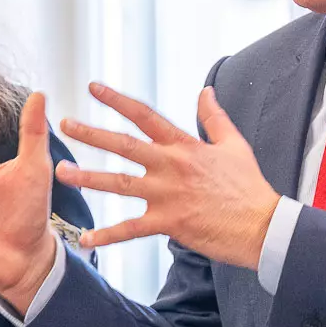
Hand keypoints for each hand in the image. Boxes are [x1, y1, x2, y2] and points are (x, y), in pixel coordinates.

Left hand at [54, 84, 279, 269]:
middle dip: (91, 133)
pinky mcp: (168, 223)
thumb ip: (214, 117)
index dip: (117, 100)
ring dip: (88, 178)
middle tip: (66, 125)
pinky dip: (108, 236)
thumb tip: (206, 91)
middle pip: (123, 145)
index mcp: (184, 146)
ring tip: (62, 173)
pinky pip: (131, 230)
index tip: (93, 88)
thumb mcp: (234, 145)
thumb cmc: (250, 187)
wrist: (263, 226)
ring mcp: (167, 195)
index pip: (145, 116)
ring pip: (119, 183)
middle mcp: (171, 166)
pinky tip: (86, 239)